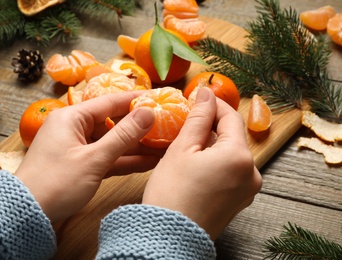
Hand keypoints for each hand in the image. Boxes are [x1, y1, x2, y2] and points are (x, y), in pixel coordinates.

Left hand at [15, 92, 161, 222]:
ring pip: (111, 143)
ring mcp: (77, 148)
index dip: (134, 101)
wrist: (27, 214)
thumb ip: (123, 136)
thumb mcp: (94, 159)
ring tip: (162, 147)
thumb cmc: (57, 182)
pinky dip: (123, 160)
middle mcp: (74, 129)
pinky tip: (147, 161)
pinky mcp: (80, 165)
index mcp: (71, 118)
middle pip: (112, 123)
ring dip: (134, 147)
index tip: (157, 98)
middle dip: (138, 129)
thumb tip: (148, 113)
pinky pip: (106, 158)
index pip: (109, 103)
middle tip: (164, 127)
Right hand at [142, 87, 261, 239]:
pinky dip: (216, 162)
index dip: (214, 104)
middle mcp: (252, 174)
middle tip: (188, 121)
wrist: (169, 238)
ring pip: (231, 155)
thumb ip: (198, 118)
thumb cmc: (171, 193)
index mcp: (240, 157)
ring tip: (189, 143)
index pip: (231, 118)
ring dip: (213, 144)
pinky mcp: (239, 201)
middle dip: (212, 126)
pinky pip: (231, 172)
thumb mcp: (182, 149)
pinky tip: (196, 163)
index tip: (197, 97)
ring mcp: (247, 190)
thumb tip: (207, 93)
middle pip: (233, 137)